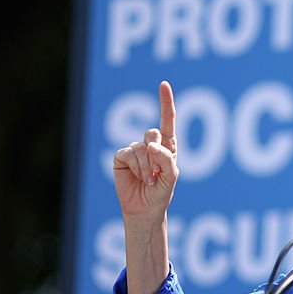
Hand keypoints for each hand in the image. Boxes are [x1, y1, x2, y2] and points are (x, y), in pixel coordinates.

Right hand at [113, 81, 178, 220]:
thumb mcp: (171, 177)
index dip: (165, 102)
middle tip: (157, 173)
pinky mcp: (121, 157)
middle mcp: (151, 144)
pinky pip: (128, 153)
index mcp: (168, 145)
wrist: (145, 209)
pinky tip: (140, 178)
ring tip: (149, 180)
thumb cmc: (162, 192)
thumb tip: (151, 145)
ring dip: (147, 166)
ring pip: (140, 146)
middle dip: (156, 153)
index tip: (164, 84)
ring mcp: (135, 150)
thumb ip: (166, 159)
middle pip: (152, 132)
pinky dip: (137, 166)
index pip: (167, 120)